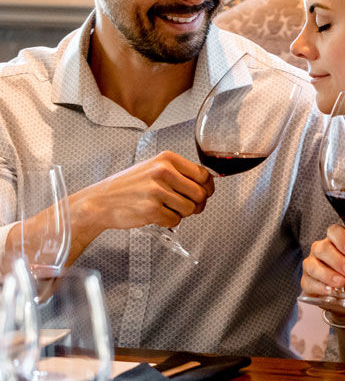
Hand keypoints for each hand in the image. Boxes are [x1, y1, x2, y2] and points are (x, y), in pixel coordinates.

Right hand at [70, 150, 214, 240]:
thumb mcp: (154, 168)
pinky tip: (156, 214)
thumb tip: (207, 184)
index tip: (204, 193)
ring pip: (190, 209)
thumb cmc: (128, 186)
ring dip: (182, 213)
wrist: (100, 201)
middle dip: (197, 204)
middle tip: (187, 206)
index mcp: (167, 159)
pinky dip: (169, 221)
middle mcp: (163, 172)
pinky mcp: (151, 209)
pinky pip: (175, 220)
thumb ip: (179, 173)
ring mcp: (156, 191)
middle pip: (200, 194)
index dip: (207, 188)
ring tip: (167, 208)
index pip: (203, 175)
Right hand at [301, 224, 344, 313]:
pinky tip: (329, 290)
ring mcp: (312, 265)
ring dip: (327, 274)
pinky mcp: (307, 282)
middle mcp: (321, 250)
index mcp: (337, 242)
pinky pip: (308, 282)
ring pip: (312, 265)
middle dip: (336, 260)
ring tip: (340, 282)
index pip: (334, 231)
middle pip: (322, 248)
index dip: (341, 239)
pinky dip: (319, 287)